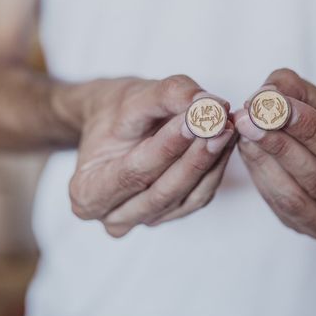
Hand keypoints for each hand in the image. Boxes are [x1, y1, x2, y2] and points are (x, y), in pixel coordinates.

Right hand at [65, 75, 235, 236]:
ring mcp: (145, 220)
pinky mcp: (173, 213)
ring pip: (187, 196)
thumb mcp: (133, 95)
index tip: (196, 120)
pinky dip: (216, 166)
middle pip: (163, 190)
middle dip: (195, 155)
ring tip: (228, 125)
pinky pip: (200, 195)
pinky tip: (227, 139)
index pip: (134, 172)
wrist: (115, 121)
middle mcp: (113, 216)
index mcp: (87, 194)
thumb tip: (209, 103)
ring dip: (212, 160)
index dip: (167, 147)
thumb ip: (168, 95)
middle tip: (220, 123)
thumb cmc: (116, 110)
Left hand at [234, 69, 315, 244]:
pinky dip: (260, 176)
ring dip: (264, 161)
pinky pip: (279, 207)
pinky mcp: (310, 233)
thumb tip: (263, 96)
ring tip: (243, 128)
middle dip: (280, 144)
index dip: (313, 132)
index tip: (278, 106)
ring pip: (294, 199)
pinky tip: (248, 149)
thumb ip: (299, 92)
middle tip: (248, 116)